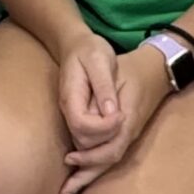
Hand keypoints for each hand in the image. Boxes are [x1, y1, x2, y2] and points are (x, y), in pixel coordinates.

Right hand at [55, 32, 122, 150]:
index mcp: (71, 96)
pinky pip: (88, 139)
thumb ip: (104, 86)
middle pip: (83, 140)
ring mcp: (73, 115)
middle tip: (124, 122)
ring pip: (84, 144)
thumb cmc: (89, 49)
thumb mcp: (99, 59)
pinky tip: (114, 139)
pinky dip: (101, 145)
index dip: (104, 127)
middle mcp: (69, 111)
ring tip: (121, 136)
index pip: (82, 125)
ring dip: (103, 148)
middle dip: (106, 139)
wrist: (76, 45)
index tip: (121, 115)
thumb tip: (112, 112)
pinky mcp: (80, 117)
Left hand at [61, 46, 168, 193]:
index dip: (89, 157)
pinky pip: (108, 156)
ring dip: (87, 179)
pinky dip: (94, 168)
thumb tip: (97, 114)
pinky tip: (80, 176)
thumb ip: (104, 93)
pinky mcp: (123, 135)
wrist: (154, 70)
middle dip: (85, 179)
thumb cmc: (129, 69)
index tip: (69, 158)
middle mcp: (128, 133)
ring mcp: (127, 136)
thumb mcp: (115, 74)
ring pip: (108, 163)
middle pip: (107, 163)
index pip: (110, 149)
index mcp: (126, 120)